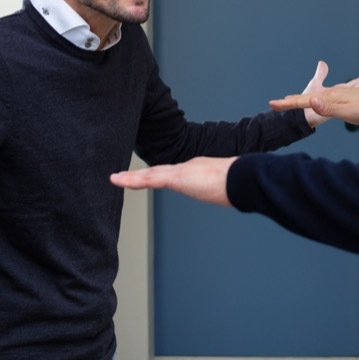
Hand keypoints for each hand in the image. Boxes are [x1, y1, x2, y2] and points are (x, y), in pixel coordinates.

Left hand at [110, 156, 236, 206]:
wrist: (242, 178)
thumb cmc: (241, 184)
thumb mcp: (232, 187)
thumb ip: (229, 187)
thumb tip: (239, 192)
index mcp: (199, 170)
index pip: (174, 172)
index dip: (160, 173)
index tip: (149, 174)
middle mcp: (187, 168)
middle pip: (158, 171)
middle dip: (142, 174)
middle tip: (125, 176)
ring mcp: (181, 171)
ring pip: (149, 174)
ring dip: (131, 177)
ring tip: (116, 178)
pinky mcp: (176, 177)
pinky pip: (148, 178)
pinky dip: (131, 179)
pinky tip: (117, 180)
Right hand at [271, 71, 358, 126]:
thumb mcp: (348, 111)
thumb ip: (328, 107)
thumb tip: (311, 101)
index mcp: (330, 96)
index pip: (303, 101)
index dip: (287, 104)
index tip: (272, 105)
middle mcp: (332, 94)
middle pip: (307, 98)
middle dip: (291, 101)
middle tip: (276, 104)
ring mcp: (339, 95)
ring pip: (316, 98)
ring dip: (302, 100)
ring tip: (289, 101)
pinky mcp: (345, 99)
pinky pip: (325, 99)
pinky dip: (315, 100)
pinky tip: (317, 101)